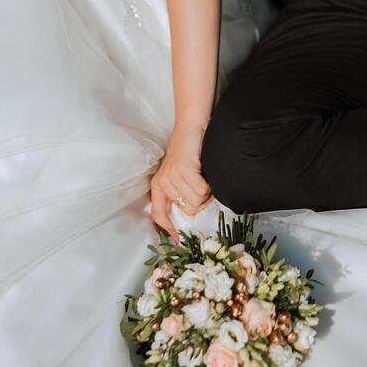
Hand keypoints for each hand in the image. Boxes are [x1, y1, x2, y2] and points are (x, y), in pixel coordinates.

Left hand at [150, 122, 212, 242]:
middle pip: (189, 210)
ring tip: (202, 176)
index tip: (176, 240)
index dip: (167, 229)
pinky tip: (204, 170)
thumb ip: (181, 192)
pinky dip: (209, 183)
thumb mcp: (179, 173)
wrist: (192, 125)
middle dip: (200, 201)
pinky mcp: (184, 168)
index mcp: (159, 185)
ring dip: (206, 191)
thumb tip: (191, 211)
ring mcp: (173, 175)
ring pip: (197, 201)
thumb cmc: (190, 150)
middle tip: (201, 184)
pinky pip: (202, 190)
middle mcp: (163, 182)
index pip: (158, 214)